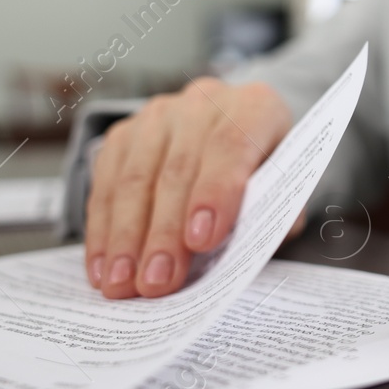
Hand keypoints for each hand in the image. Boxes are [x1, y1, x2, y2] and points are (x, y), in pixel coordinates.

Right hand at [83, 78, 298, 298]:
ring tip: (123, 284)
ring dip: (126, 238)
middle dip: (164, 233)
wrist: (234, 137)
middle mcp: (204, 103)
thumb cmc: (264, 174)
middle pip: (178, 169)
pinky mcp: (124, 135)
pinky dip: (102, 230)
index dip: (215, 193)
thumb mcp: (286, 189)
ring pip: (136, 178)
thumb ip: (278, 215)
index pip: (231, 145)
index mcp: (254, 108)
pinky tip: (103, 266)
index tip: (201, 241)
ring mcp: (159, 117)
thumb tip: (261, 246)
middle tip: (156, 282)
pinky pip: (106, 184)